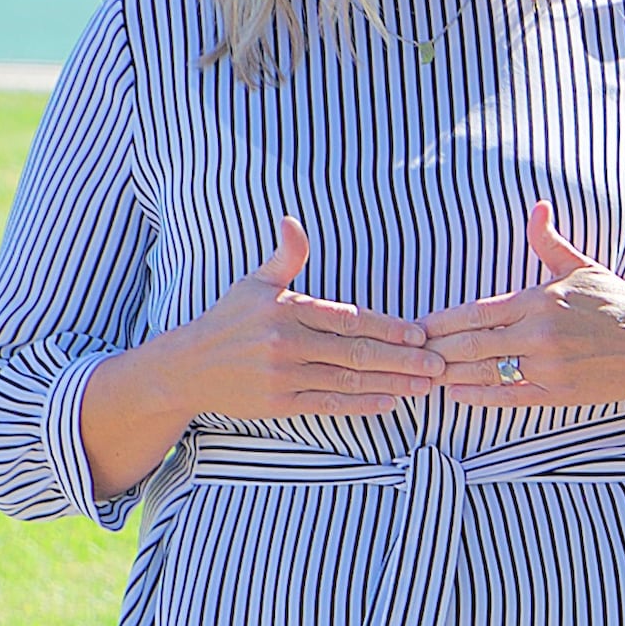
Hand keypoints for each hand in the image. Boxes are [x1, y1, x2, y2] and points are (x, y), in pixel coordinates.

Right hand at [170, 216, 440, 418]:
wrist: (187, 367)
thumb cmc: (228, 321)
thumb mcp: (255, 283)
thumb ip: (285, 256)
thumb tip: (291, 221)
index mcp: (286, 310)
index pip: (348, 318)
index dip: (388, 327)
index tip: (420, 334)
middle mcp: (285, 343)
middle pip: (355, 351)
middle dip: (401, 359)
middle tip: (438, 364)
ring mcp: (283, 376)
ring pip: (347, 380)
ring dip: (391, 383)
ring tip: (424, 386)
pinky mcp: (279, 404)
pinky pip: (328, 404)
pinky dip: (361, 404)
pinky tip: (389, 402)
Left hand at [428, 203, 624, 411]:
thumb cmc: (619, 306)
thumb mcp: (584, 269)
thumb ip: (549, 242)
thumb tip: (537, 207)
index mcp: (540, 301)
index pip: (476, 312)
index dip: (442, 321)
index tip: (419, 325)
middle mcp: (540, 335)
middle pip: (472, 344)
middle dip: (437, 349)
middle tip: (410, 352)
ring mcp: (549, 367)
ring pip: (485, 371)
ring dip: (451, 373)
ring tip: (425, 373)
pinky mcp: (559, 393)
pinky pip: (508, 396)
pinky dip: (478, 396)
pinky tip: (457, 393)